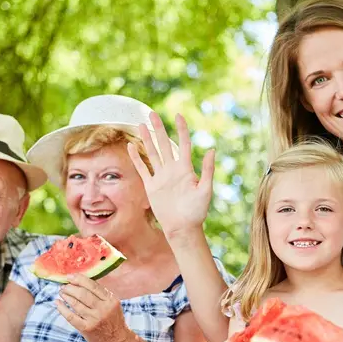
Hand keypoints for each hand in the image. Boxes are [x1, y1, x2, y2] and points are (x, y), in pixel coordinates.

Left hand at [56, 274, 129, 341]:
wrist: (117, 339)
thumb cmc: (112, 319)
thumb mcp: (112, 304)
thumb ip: (100, 293)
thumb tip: (80, 281)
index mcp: (111, 300)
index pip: (93, 286)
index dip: (80, 279)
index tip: (70, 276)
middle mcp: (103, 309)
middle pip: (83, 294)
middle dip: (71, 288)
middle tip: (64, 286)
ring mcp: (95, 319)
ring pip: (76, 304)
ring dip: (66, 296)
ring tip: (61, 292)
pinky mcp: (86, 328)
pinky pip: (71, 316)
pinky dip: (62, 309)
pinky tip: (58, 303)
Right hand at [128, 112, 214, 240]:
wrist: (182, 228)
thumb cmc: (197, 212)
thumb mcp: (206, 190)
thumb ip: (208, 170)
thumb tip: (212, 149)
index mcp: (186, 169)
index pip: (184, 144)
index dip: (182, 129)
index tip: (179, 115)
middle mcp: (173, 170)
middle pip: (165, 145)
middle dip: (159, 129)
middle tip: (152, 114)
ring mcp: (161, 177)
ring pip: (152, 153)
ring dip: (146, 140)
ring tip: (141, 125)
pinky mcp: (151, 186)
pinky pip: (142, 169)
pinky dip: (136, 158)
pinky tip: (131, 146)